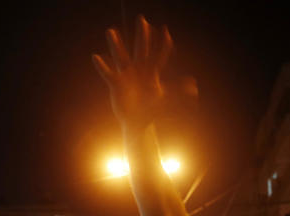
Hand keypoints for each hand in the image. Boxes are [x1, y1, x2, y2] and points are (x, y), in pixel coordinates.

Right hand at [92, 16, 195, 130]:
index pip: (159, 56)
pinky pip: (108, 73)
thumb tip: (193, 87)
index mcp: (151, 74)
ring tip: (111, 31)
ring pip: (121, 57)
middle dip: (142, 36)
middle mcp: (138, 71)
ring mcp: (126, 75)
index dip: (163, 45)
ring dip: (116, 45)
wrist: (136, 122)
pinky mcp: (115, 84)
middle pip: (141, 50)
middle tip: (142, 19)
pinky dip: (102, 66)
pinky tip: (96, 57)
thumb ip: (179, 93)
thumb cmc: (151, 110)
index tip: (165, 31)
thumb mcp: (166, 101)